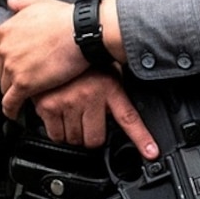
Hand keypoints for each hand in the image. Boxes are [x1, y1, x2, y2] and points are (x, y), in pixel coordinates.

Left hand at [0, 0, 97, 115]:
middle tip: (19, 81)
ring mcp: (13, 68)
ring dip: (12, 92)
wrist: (80, 32)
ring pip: (5, 87)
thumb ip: (23, 5)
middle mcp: (5, 49)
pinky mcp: (25, 84)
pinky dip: (10, 109)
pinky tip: (14, 113)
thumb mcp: (40, 4)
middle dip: (8, 76)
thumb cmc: (65, 18)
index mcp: (6, 31)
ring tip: (23, 96)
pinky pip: (11, 102)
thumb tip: (11, 1)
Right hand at [29, 71, 158, 155]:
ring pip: (74, 139)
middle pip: (94, 140)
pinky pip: (55, 135)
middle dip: (91, 135)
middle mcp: (90, 95)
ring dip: (73, 133)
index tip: (151, 152)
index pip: (129, 118)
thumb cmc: (82, 62)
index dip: (141, 138)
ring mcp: (68, 101)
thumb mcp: (108, 73)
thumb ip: (114, 95)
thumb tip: (123, 118)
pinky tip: (59, 115)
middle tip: (87, 121)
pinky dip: (56, 131)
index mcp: (110, 88)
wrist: (57, 46)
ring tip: (72, 114)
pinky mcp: (48, 106)